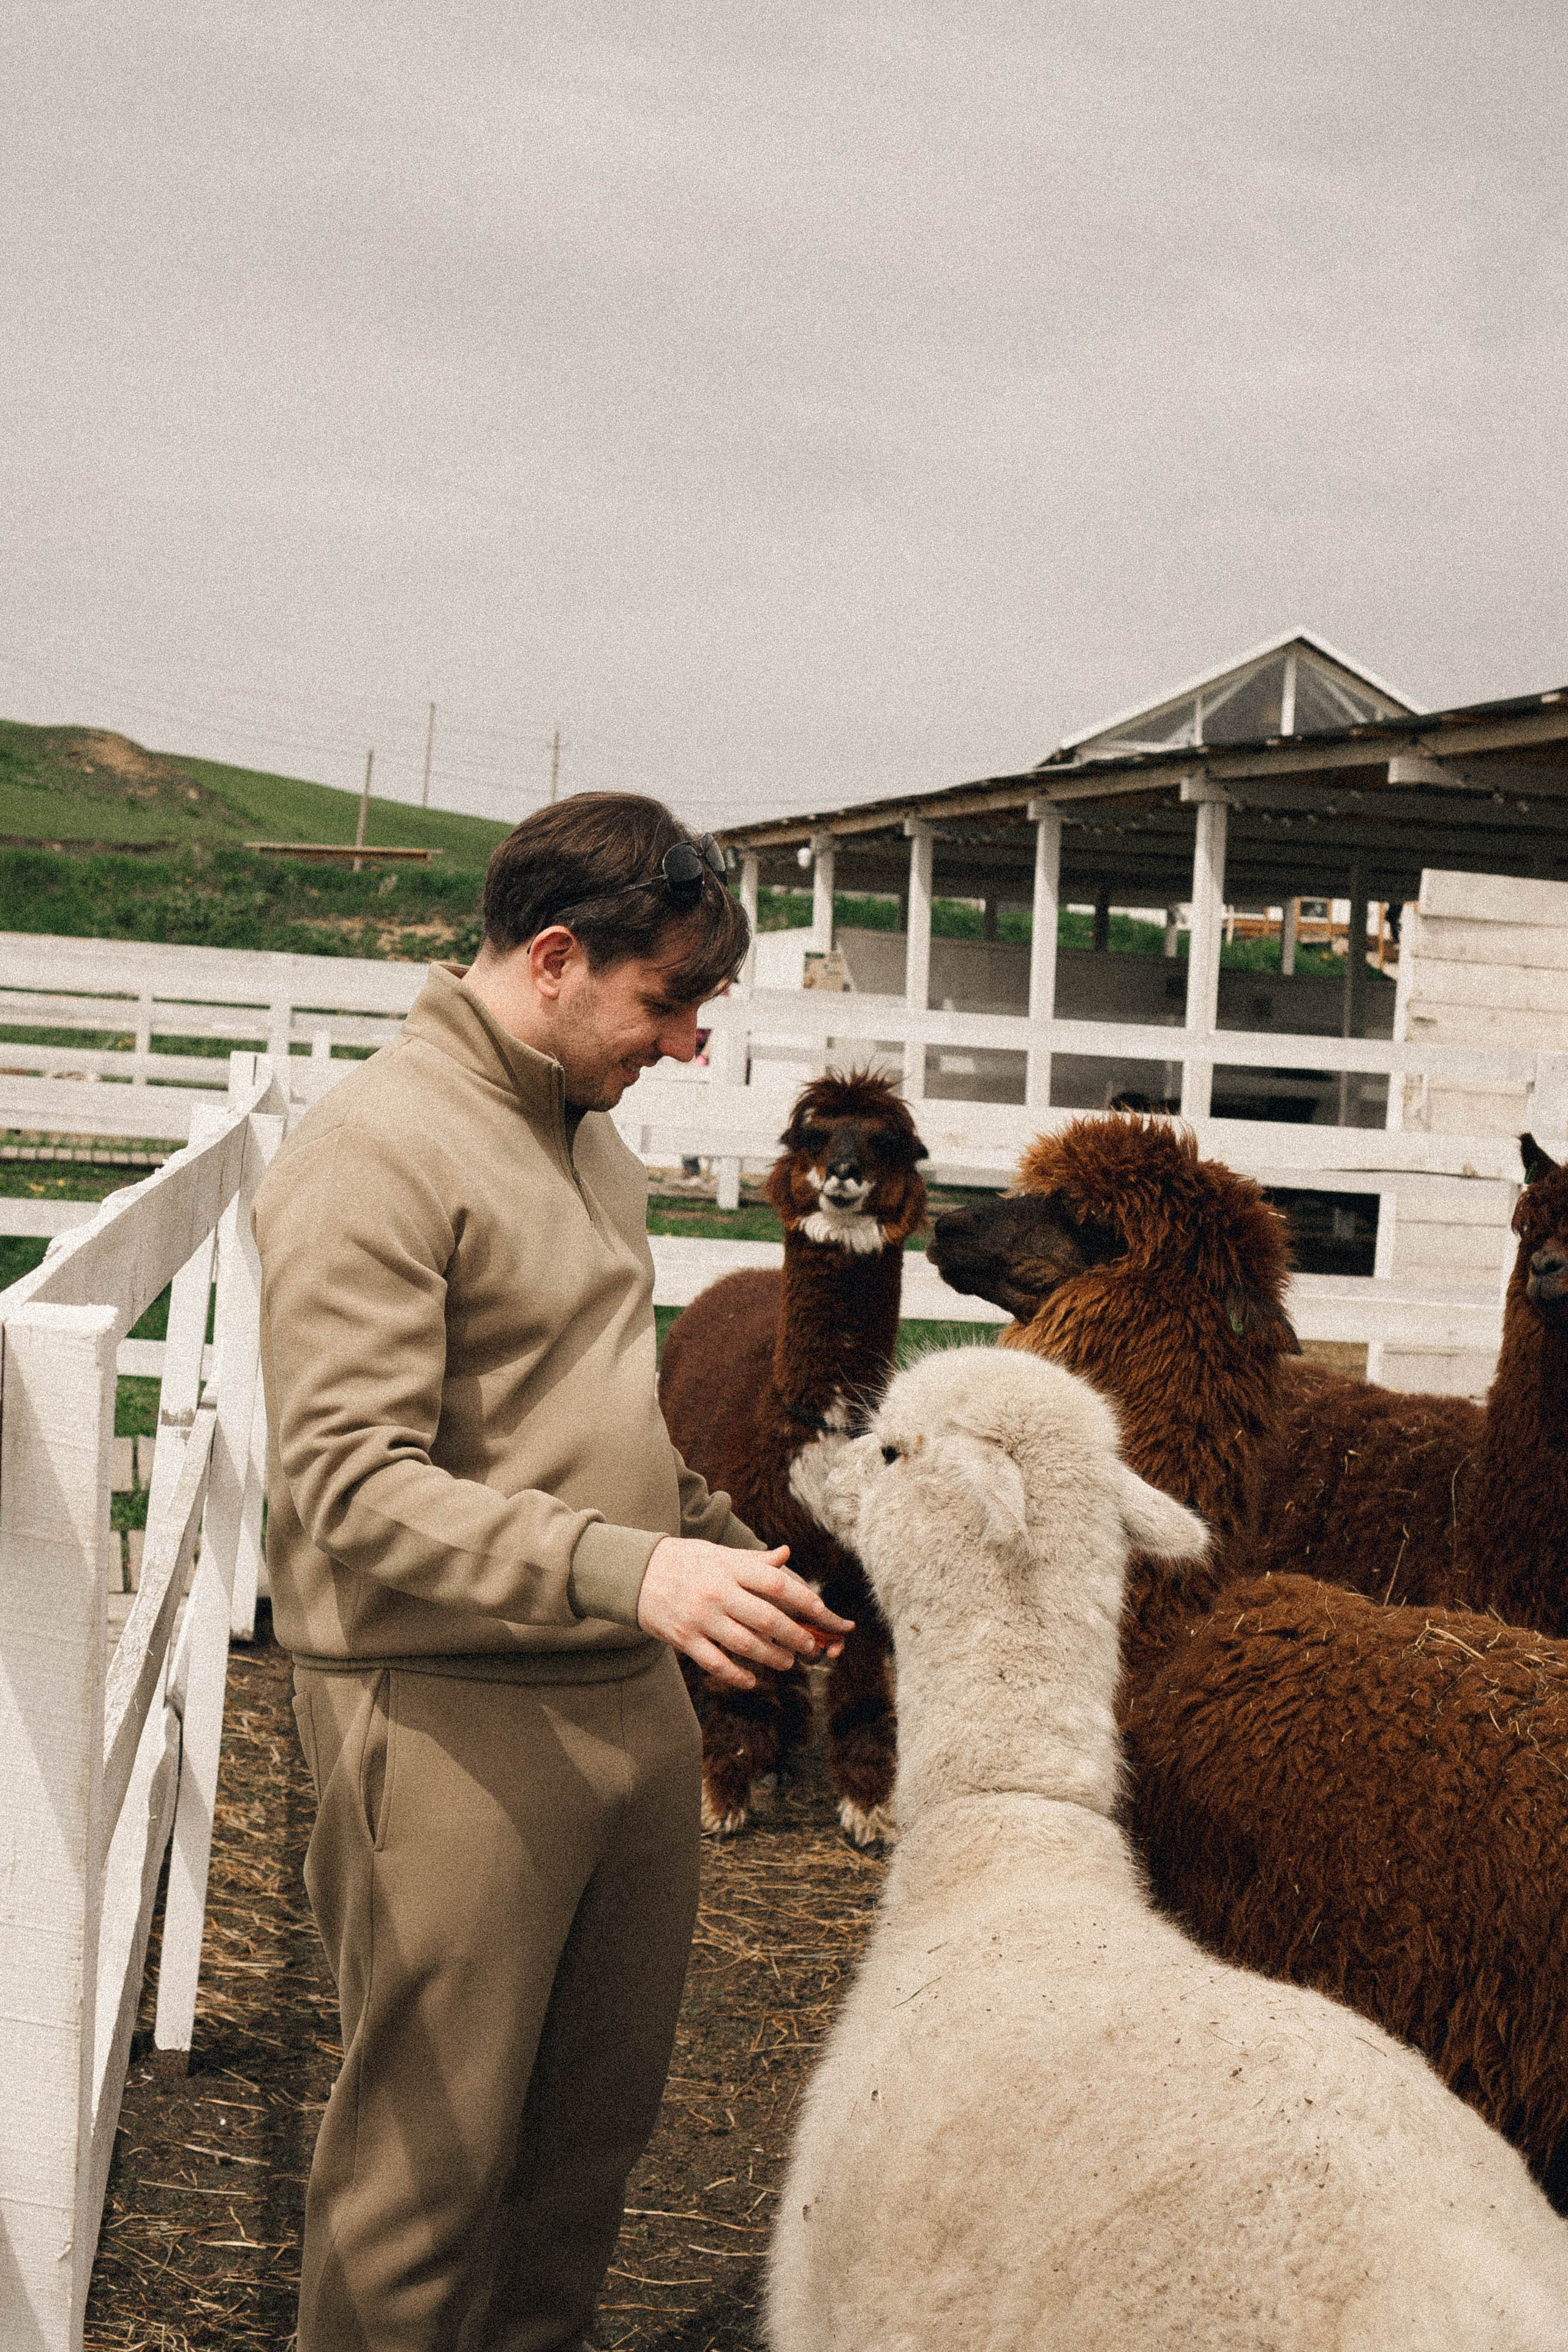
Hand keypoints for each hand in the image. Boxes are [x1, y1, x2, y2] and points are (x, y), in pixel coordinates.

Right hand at [638, 1538, 853, 1692]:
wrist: (636, 1572)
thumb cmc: (686, 1561)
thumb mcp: (719, 1553)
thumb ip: (753, 1561)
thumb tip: (786, 1555)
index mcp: (730, 1568)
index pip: (776, 1584)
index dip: (804, 1600)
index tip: (823, 1613)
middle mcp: (717, 1592)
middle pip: (767, 1620)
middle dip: (796, 1637)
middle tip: (811, 1646)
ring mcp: (700, 1617)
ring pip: (746, 1645)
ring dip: (773, 1658)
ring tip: (788, 1662)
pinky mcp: (684, 1639)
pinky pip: (716, 1664)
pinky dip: (737, 1676)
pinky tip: (752, 1681)